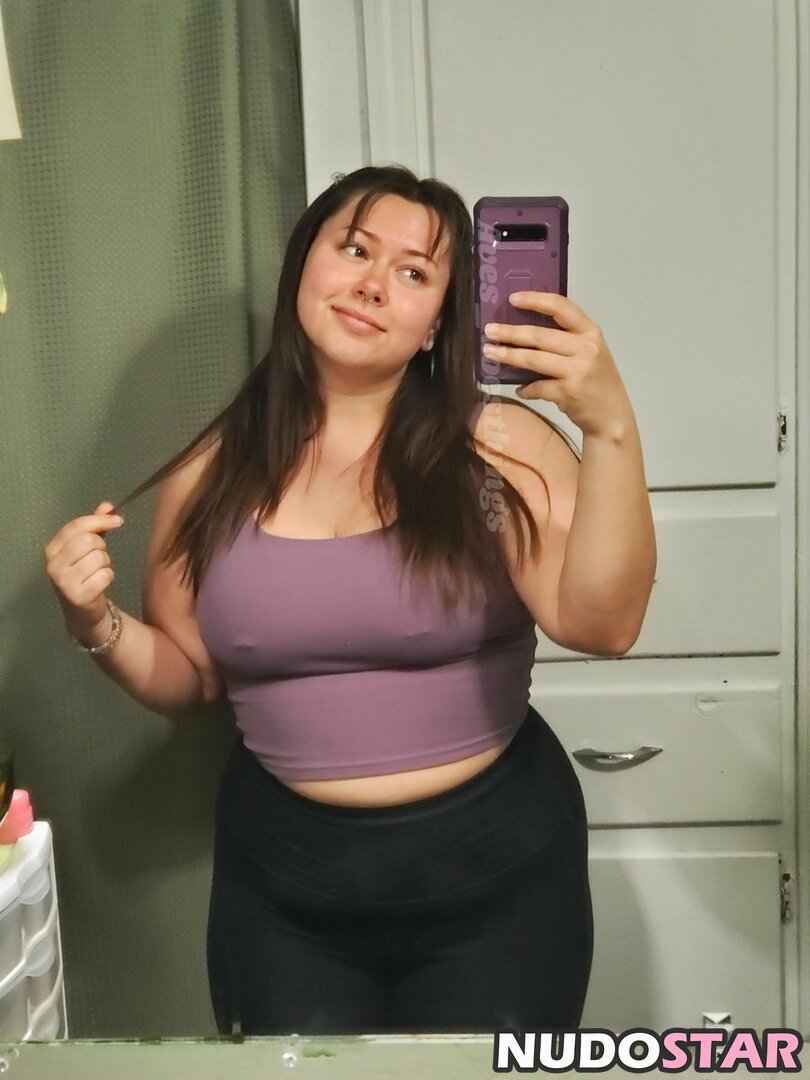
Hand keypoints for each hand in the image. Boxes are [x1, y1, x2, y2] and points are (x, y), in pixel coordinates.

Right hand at [44, 501, 123, 643]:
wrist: (83, 612)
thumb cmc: (85, 576)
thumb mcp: (87, 549)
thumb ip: (96, 526)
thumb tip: (107, 506)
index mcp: (52, 549)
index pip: (76, 526)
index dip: (99, 520)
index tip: (118, 520)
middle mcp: (53, 564)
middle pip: (89, 540)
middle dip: (101, 547)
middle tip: (100, 557)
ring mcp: (64, 581)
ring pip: (99, 557)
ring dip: (106, 564)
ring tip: (97, 572)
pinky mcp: (78, 596)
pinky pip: (105, 575)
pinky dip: (108, 577)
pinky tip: (100, 584)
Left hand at [482, 292, 633, 437]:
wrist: (612, 416)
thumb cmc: (597, 382)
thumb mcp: (590, 353)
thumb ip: (567, 340)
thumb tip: (524, 333)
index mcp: (590, 332)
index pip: (562, 307)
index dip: (535, 300)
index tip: (513, 298)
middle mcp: (586, 348)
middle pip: (540, 336)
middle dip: (510, 333)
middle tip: (489, 331)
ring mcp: (577, 370)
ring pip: (534, 359)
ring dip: (508, 356)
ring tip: (490, 352)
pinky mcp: (568, 392)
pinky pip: (537, 387)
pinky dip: (525, 389)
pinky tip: (520, 389)